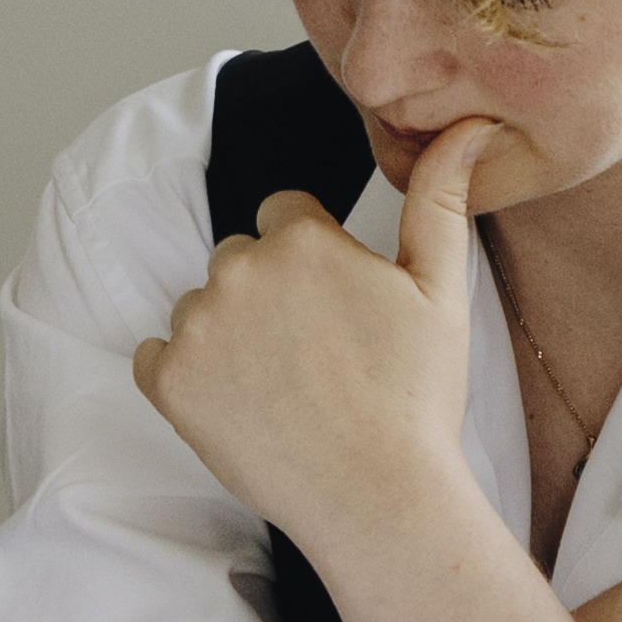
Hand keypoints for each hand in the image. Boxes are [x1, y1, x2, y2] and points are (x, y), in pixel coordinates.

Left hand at [128, 119, 496, 552]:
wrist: (377, 494)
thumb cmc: (417, 396)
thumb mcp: (441, 288)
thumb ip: (439, 198)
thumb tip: (466, 127)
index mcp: (299, 236)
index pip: (284, 213)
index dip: (314, 261)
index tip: (336, 311)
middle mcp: (237, 268)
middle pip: (239, 258)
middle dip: (268, 294)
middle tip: (313, 356)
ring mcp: (196, 326)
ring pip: (201, 308)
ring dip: (227, 335)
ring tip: (281, 386)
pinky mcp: (167, 382)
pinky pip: (155, 357)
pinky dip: (184, 377)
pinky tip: (235, 404)